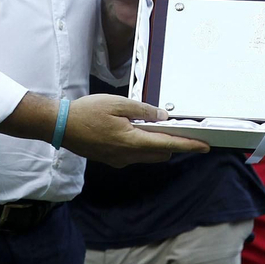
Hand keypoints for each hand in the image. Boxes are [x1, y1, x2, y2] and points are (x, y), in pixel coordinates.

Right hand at [60, 94, 209, 166]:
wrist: (60, 126)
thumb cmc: (86, 112)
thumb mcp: (117, 103)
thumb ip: (143, 110)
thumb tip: (162, 116)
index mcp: (132, 141)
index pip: (168, 144)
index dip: (188, 145)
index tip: (204, 146)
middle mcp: (128, 155)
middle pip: (161, 153)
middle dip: (174, 144)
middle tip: (182, 130)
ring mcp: (119, 160)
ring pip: (149, 156)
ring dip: (158, 145)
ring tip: (157, 127)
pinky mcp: (111, 159)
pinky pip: (135, 155)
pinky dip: (143, 146)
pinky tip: (137, 131)